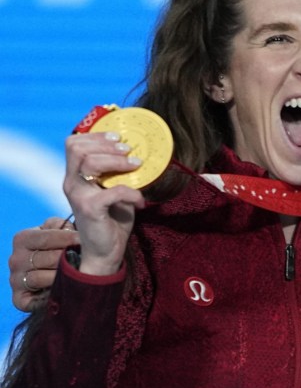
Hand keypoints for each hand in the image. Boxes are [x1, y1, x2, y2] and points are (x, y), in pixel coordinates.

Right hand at [9, 218, 75, 311]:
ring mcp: (15, 280)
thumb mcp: (60, 231)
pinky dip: (50, 296)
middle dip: (68, 259)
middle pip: (48, 259)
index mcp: (23, 239)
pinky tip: (64, 290)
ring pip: (41, 278)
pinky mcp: (19, 299)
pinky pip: (35, 300)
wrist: (55, 274)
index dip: (68, 239)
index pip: (47, 238)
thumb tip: (73, 227)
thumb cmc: (60, 247)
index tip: (84, 240)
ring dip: (62, 277)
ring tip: (78, 274)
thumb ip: (63, 226)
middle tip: (86, 260)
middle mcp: (15, 259)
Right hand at [62, 131, 145, 276]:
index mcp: (75, 176)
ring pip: (90, 163)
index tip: (118, 136)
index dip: (95, 136)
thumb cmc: (112, 219)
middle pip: (77, 149)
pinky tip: (141, 201)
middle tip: (128, 150)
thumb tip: (139, 154)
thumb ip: (119, 174)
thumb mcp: (114, 190)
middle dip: (106, 144)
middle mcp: (71, 183)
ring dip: (117, 161)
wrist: (105, 252)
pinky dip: (132, 193)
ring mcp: (78, 195)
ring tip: (136, 165)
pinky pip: (113, 191)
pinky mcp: (90, 209)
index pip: (73, 144)